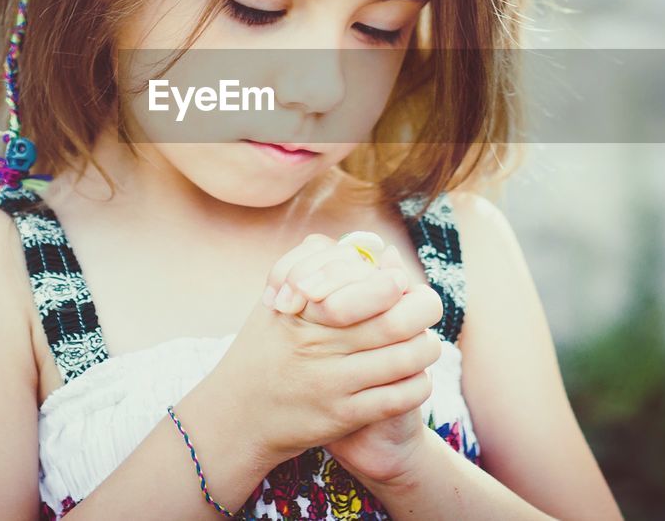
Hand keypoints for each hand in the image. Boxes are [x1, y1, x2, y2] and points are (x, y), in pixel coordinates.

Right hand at [265, 235, 443, 484]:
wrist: (237, 417)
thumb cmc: (262, 350)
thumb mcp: (276, 302)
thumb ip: (315, 265)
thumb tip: (372, 247)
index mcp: (304, 311)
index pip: (363, 286)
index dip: (393, 283)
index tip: (401, 282)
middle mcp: (318, 344)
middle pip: (394, 321)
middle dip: (422, 310)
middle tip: (428, 308)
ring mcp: (331, 382)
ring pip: (405, 359)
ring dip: (426, 348)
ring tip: (425, 343)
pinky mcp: (343, 416)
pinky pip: (399, 397)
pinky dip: (419, 384)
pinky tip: (416, 376)